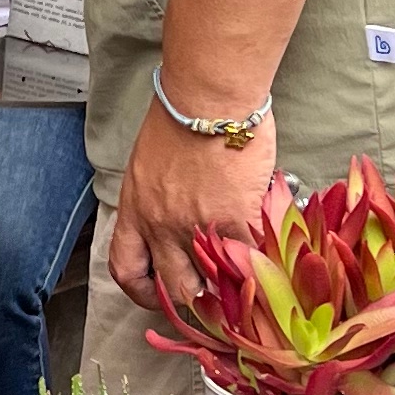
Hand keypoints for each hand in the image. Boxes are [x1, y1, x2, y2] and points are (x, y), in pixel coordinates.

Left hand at [106, 85, 279, 315]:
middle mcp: (161, 226)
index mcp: (136, 209)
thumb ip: (162, 196)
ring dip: (232, 282)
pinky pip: (248, 257)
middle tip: (213, 292)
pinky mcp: (234, 220)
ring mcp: (197, 227)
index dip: (142, 290)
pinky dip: (260, 259)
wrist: (207, 99)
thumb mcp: (152, 163)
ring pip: (214, 281)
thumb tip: (185, 211)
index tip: (159, 293)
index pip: (126, 267)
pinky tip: (268, 252)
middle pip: (173, 287)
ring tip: (247, 275)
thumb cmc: (182, 116)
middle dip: (195, 296)